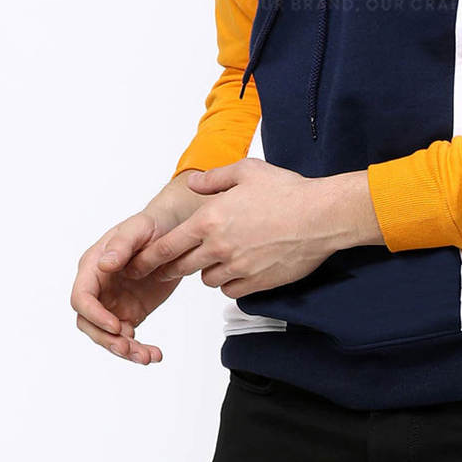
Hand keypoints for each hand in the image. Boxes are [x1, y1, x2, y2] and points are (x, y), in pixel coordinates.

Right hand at [70, 170, 208, 362]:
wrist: (174, 231)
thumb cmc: (152, 224)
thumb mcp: (138, 228)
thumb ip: (121, 246)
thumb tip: (104, 265)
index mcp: (93, 267)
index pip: (81, 298)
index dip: (94, 315)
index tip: (116, 326)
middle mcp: (99, 288)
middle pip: (90, 323)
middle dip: (107, 339)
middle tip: (130, 347)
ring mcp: (113, 303)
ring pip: (108, 335)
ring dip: (125, 350)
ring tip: (146, 356)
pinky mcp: (130, 312)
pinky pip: (128, 337)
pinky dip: (139, 349)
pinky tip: (154, 354)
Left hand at [126, 159, 383, 297]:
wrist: (321, 216)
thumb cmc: (287, 190)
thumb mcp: (247, 171)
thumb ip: (214, 179)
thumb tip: (192, 184)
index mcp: (210, 219)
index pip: (167, 246)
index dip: (150, 257)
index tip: (140, 264)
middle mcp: (218, 247)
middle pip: (182, 267)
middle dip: (176, 266)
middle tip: (177, 263)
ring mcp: (237, 267)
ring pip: (207, 280)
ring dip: (209, 271)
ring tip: (222, 257)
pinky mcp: (256, 282)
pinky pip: (231, 291)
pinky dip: (231, 282)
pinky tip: (241, 268)